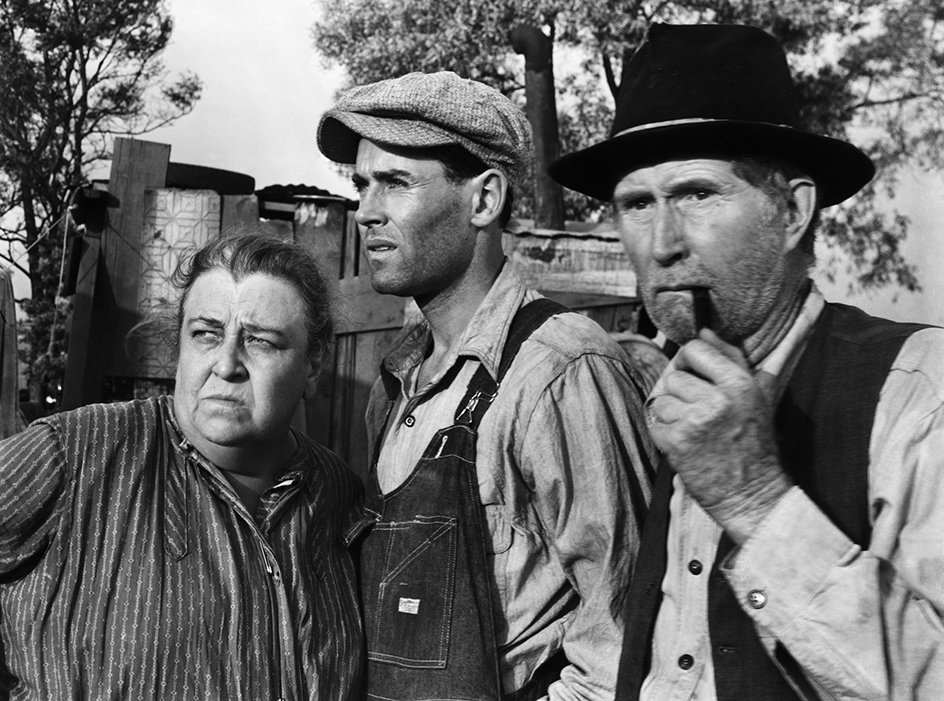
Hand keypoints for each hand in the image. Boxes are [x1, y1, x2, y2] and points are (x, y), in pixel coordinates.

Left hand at [648, 329, 792, 543]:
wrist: (752, 494)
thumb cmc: (754, 443)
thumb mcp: (756, 396)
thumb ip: (732, 359)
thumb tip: (705, 330)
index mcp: (740, 384)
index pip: (696, 348)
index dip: (688, 359)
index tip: (692, 372)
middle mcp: (718, 400)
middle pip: (675, 376)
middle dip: (681, 393)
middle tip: (699, 412)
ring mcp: (695, 422)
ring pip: (662, 400)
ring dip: (672, 415)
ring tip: (694, 430)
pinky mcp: (676, 444)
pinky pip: (655, 424)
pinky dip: (665, 435)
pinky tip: (685, 445)